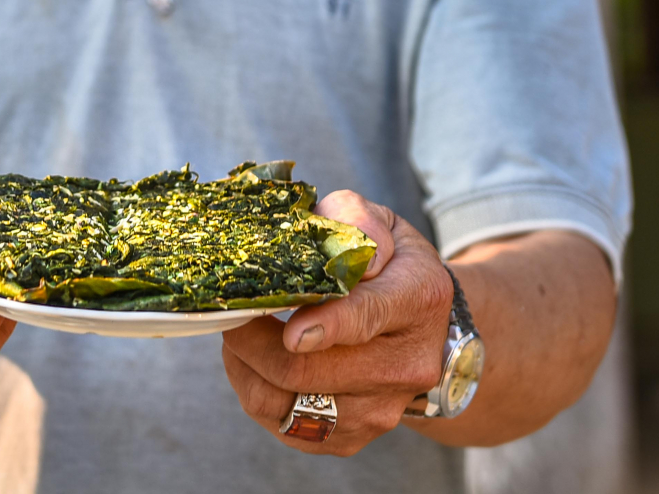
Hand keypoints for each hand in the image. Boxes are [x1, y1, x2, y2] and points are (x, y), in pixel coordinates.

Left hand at [221, 190, 452, 455]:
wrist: (429, 328)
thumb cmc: (392, 267)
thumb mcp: (382, 225)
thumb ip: (353, 221)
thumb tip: (327, 253)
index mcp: (416, 298)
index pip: (366, 317)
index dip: (324, 327)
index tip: (289, 330)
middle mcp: (407, 364)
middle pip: (311, 372)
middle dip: (253, 344)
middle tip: (229, 316)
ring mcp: (382, 409)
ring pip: (289, 406)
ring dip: (247, 371)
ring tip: (239, 338)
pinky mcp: (355, 438)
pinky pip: (288, 429)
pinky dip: (257, 396)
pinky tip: (256, 366)